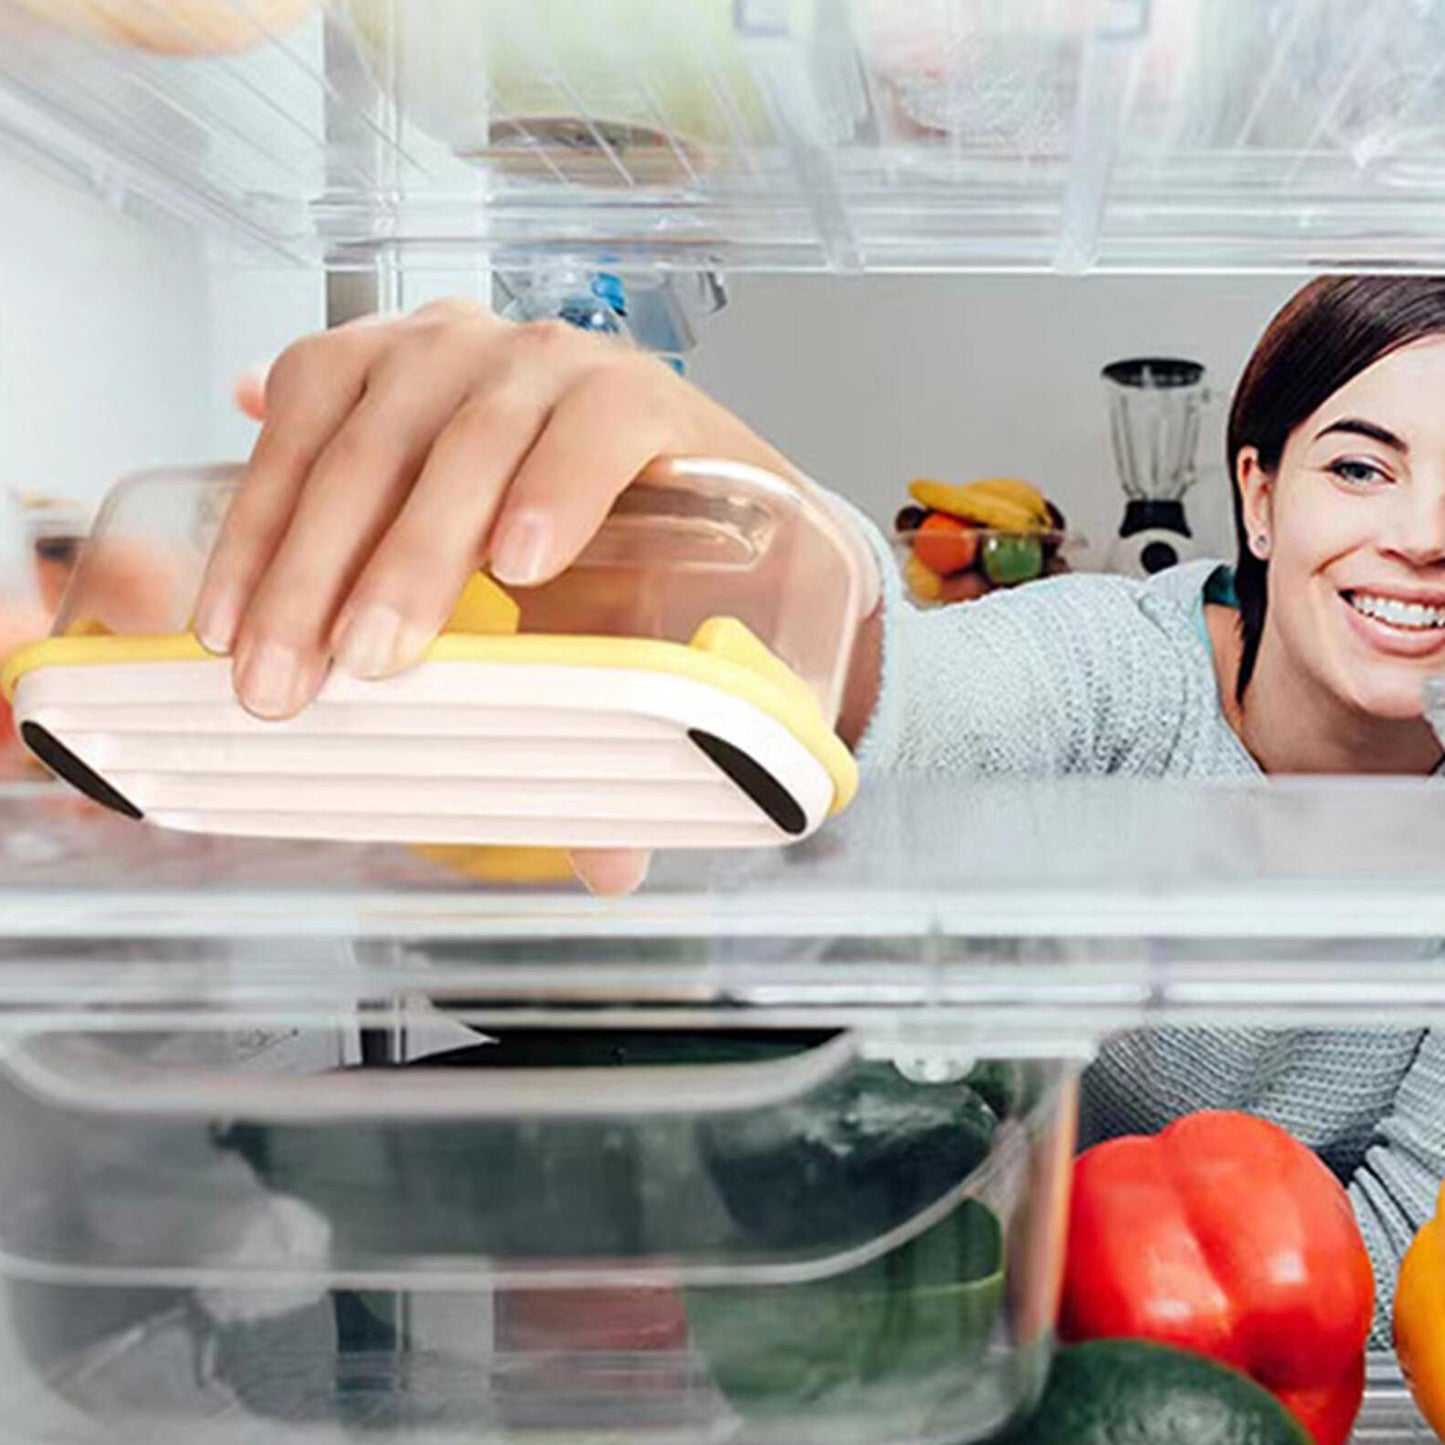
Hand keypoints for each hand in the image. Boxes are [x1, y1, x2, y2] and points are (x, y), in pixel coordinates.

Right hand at [203, 299, 802, 894]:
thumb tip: (611, 864)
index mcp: (641, 410)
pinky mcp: (365, 360)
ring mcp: (445, 349)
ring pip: (364, 435)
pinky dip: (254, 516)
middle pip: (468, 440)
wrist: (606, 457)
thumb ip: (632, 725)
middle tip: (356, 666)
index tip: (516, 571)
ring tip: (265, 662)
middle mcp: (542, 359)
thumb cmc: (639, 544)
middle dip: (400, 559)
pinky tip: (228, 597)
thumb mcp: (652, 620)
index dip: (563, 482)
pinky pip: (294, 416)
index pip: (606, 420)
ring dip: (300, 554)